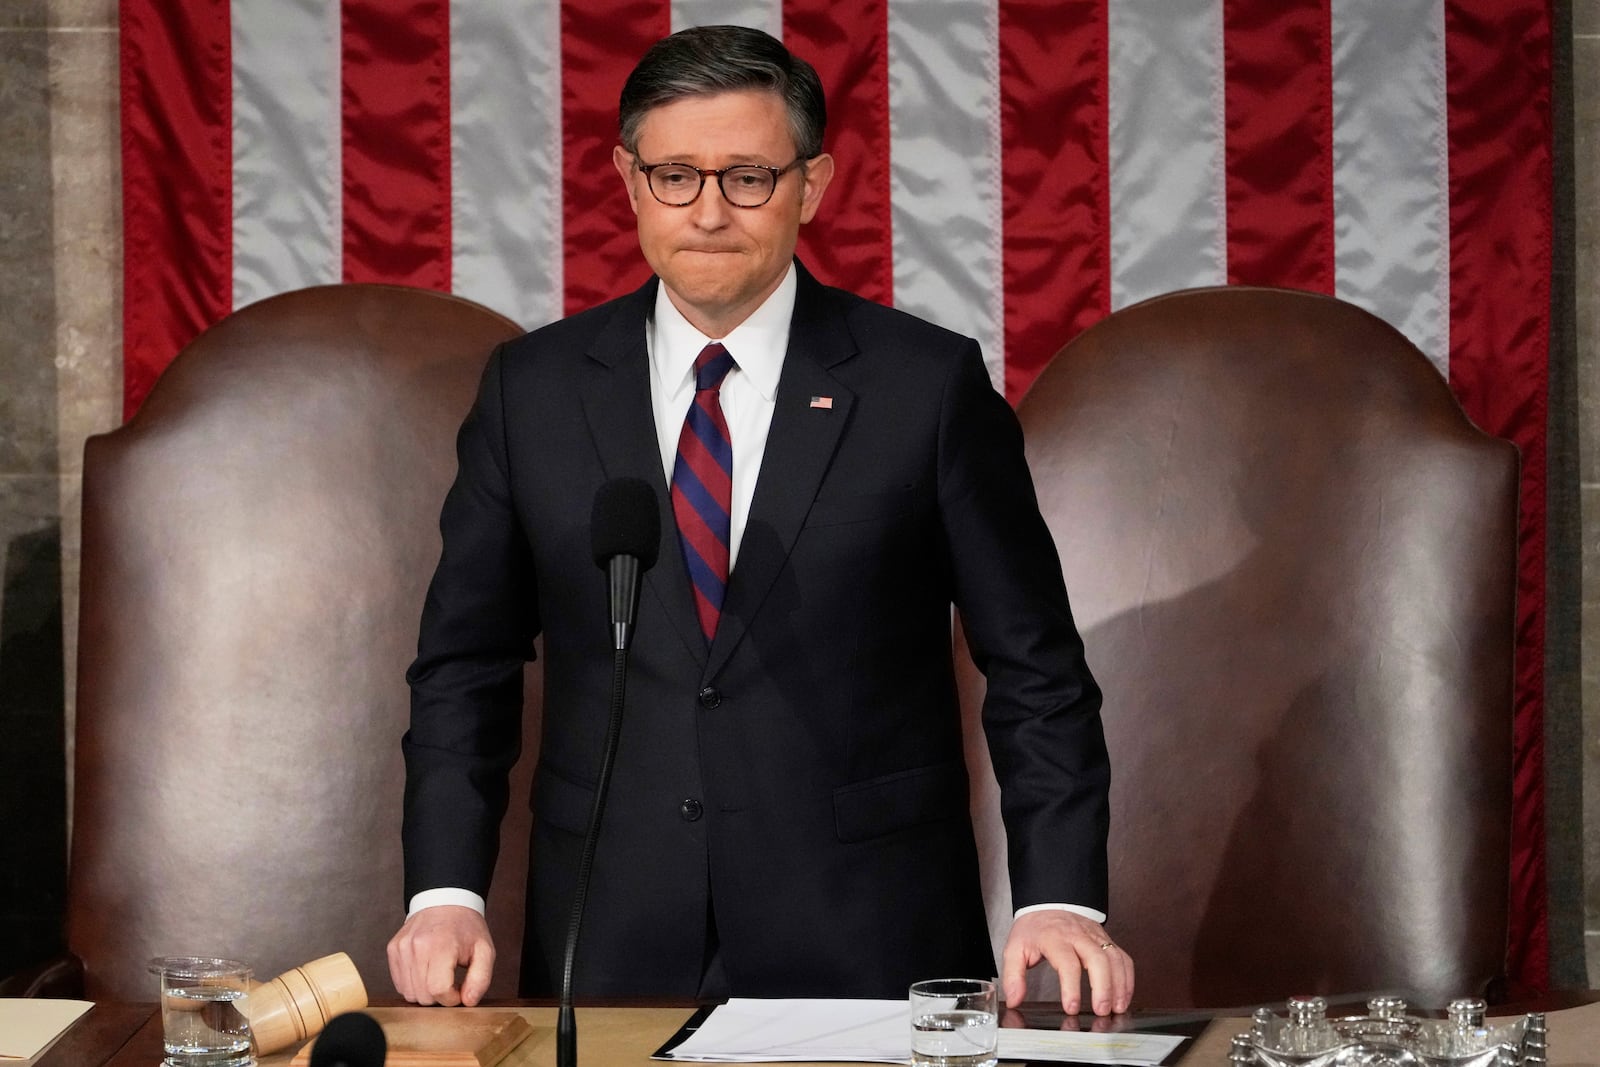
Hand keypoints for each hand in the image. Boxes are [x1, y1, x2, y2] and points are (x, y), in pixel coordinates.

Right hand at [387, 905, 494, 1005]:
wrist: (445, 900)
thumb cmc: (466, 927)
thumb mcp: (484, 950)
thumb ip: (481, 978)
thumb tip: (468, 1001)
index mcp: (441, 945)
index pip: (439, 990)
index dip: (451, 998)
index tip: (459, 990)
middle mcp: (416, 946)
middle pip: (423, 995)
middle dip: (439, 996)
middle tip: (450, 981)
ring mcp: (401, 947)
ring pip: (409, 993)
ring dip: (425, 992)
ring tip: (438, 975)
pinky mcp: (393, 949)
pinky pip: (399, 984)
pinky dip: (413, 984)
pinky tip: (426, 972)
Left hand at [1000, 910, 1133, 1015]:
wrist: (1047, 903)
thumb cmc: (1034, 930)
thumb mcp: (1014, 949)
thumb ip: (1013, 976)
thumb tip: (1014, 1000)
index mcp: (1055, 937)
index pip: (1067, 962)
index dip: (1071, 986)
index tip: (1071, 1007)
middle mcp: (1078, 935)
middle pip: (1098, 958)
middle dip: (1102, 987)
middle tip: (1101, 1011)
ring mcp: (1095, 936)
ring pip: (1114, 958)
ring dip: (1119, 984)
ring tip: (1116, 1008)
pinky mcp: (1106, 940)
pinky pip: (1123, 957)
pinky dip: (1127, 978)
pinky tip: (1124, 996)